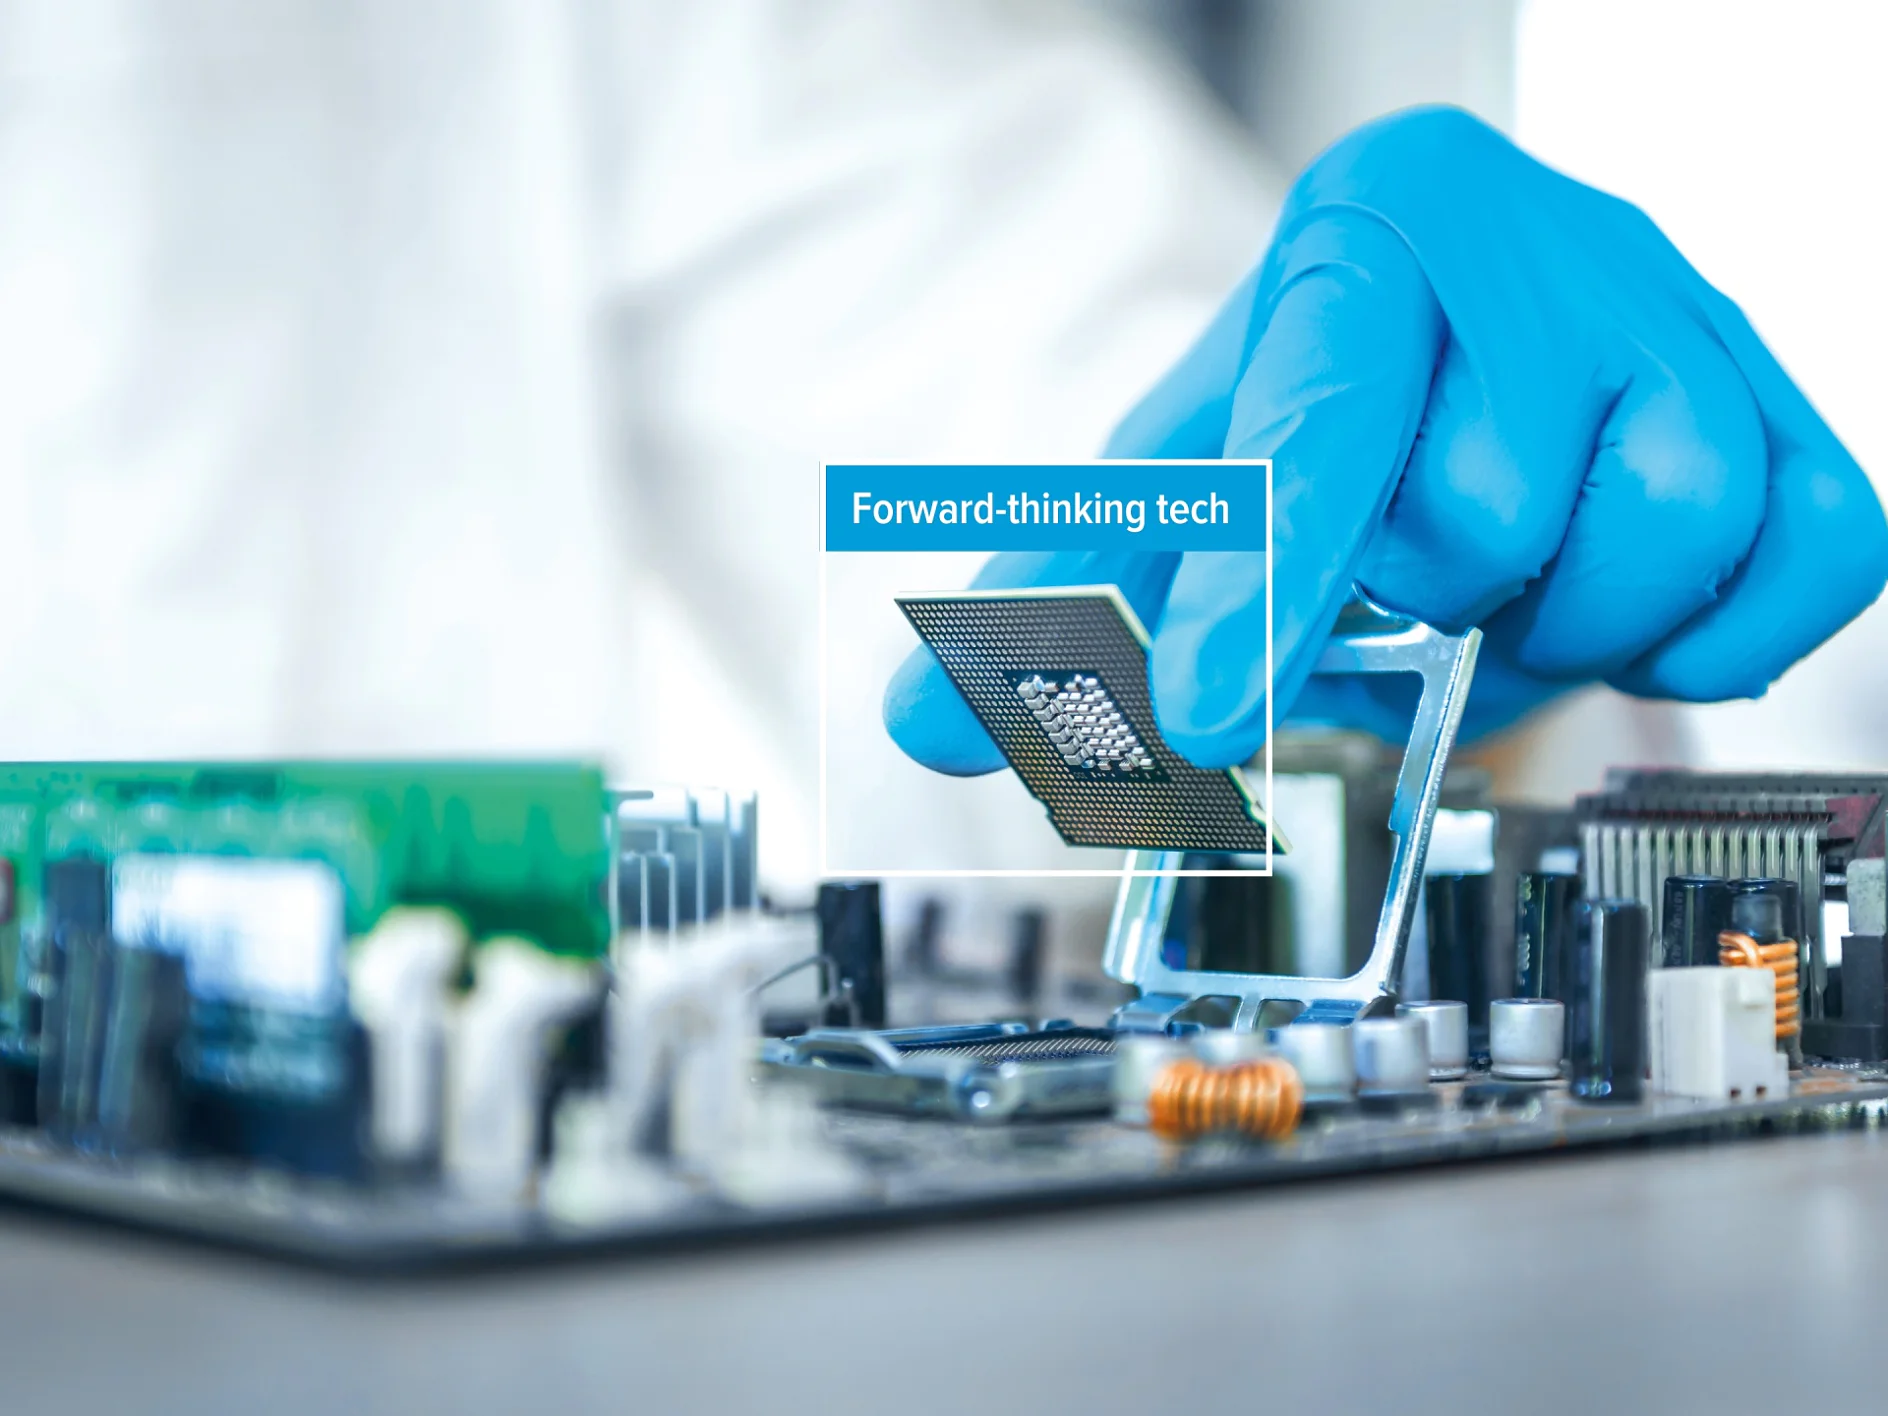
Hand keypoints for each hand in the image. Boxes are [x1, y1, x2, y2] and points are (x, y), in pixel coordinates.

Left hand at [885, 106, 1886, 773]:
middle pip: (1492, 504)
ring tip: (1513, 590)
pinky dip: (1717, 630)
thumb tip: (925, 726)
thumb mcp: (1180, 474)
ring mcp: (1685, 307)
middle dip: (1431, 598)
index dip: (1265, 584)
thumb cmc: (1319, 406)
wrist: (1476, 322)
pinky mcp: (1791, 393)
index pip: (1318, 422)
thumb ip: (1064, 594)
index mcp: (1365, 234)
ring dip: (1566, 618)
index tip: (1204, 714)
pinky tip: (1630, 608)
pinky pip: (1818, 546)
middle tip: (1418, 586)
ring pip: (1663, 520)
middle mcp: (1542, 239)